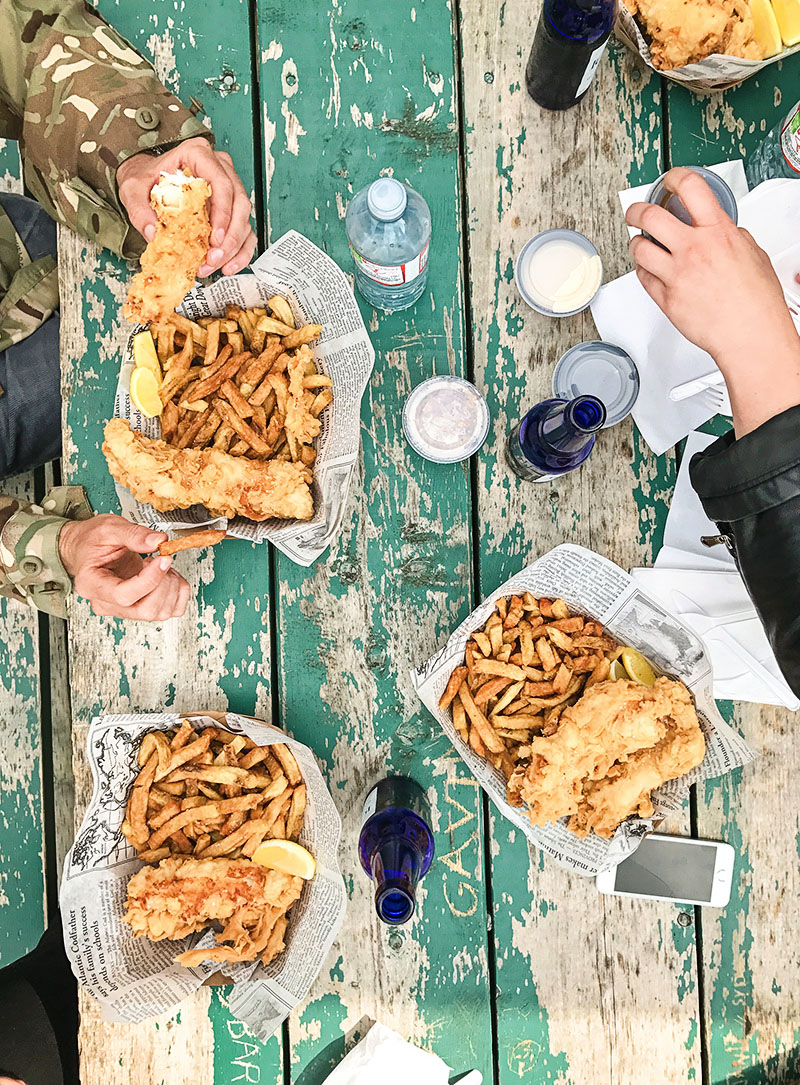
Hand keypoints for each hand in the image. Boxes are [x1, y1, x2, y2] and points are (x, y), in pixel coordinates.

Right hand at [59, 515, 190, 620]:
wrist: (85, 548)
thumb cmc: (91, 541)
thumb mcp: (109, 528)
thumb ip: (134, 534)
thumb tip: (158, 541)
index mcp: (92, 585)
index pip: (123, 595)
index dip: (149, 579)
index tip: (162, 559)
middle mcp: (106, 603)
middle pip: (144, 610)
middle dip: (163, 584)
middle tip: (162, 559)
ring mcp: (123, 609)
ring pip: (158, 613)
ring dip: (171, 588)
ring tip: (162, 565)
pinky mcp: (139, 607)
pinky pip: (168, 611)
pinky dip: (178, 594)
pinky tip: (168, 576)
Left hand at [117, 137, 255, 275]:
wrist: (145, 180)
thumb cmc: (145, 178)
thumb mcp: (133, 189)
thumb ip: (140, 211)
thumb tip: (152, 233)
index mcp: (198, 156)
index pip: (222, 183)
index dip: (223, 213)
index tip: (215, 238)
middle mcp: (219, 169)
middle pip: (239, 204)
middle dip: (229, 237)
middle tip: (213, 257)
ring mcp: (227, 190)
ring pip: (244, 220)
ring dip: (232, 248)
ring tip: (213, 264)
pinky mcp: (229, 210)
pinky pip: (244, 232)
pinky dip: (239, 252)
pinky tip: (227, 266)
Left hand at [626, 166, 799, 435]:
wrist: (750, 334)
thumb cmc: (756, 301)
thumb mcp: (752, 254)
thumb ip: (731, 236)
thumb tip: (721, 229)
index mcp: (717, 233)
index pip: (690, 187)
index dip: (675, 177)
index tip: (669, 180)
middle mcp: (693, 250)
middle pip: (650, 216)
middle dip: (637, 210)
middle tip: (636, 212)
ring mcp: (676, 275)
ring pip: (639, 248)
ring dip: (636, 243)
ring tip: (640, 242)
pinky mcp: (666, 298)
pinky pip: (643, 278)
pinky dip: (643, 270)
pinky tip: (648, 269)